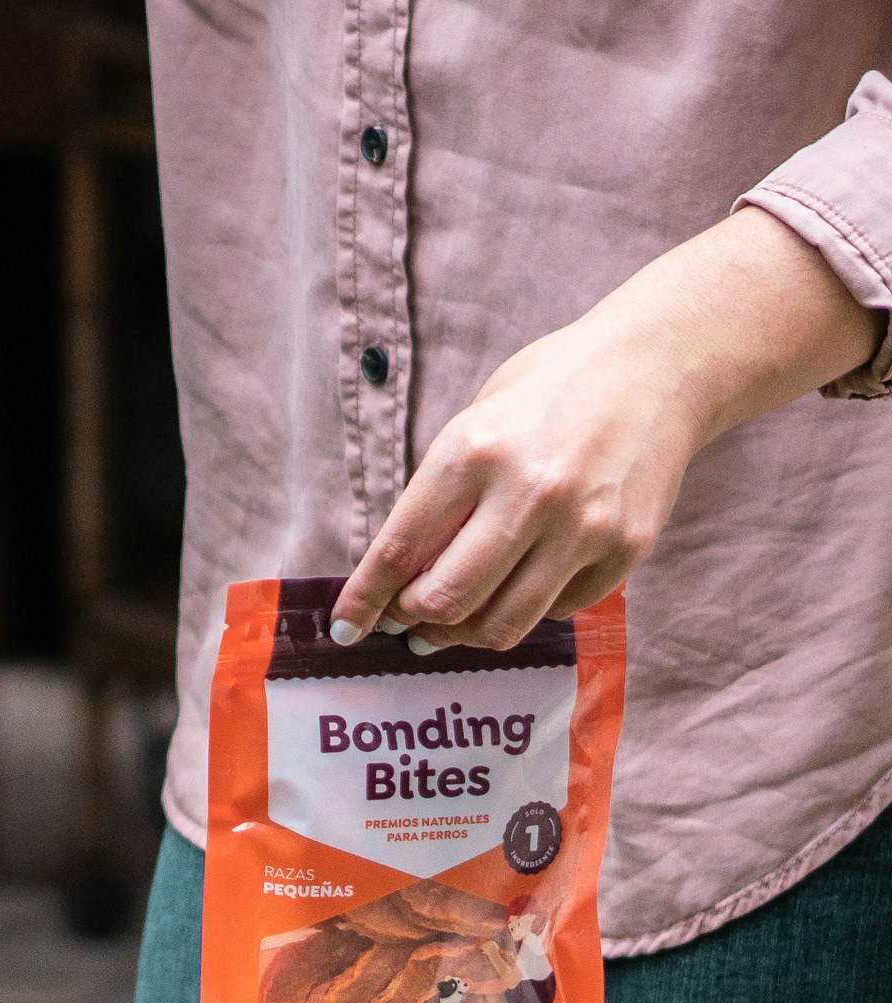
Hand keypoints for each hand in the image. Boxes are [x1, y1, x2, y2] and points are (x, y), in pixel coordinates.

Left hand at [332, 207, 877, 651]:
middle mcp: (528, 494)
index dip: (364, 601)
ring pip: (503, 623)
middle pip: (446, 599)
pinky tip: (516, 592)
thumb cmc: (550, 391)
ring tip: (449, 628)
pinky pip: (558, 610)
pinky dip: (526, 611)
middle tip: (404, 626)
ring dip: (465, 635)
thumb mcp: (473, 424)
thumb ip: (439, 497)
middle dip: (412, 622)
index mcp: (472, 454)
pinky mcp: (626, 548)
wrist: (658, 366)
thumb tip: (399, 574)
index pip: (399, 551)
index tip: (344, 628)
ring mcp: (583, 527)